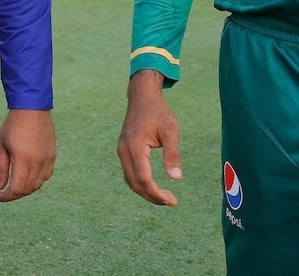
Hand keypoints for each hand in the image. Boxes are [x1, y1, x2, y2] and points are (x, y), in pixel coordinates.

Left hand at [0, 109, 55, 202]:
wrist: (32, 107)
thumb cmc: (13, 125)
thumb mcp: (1, 146)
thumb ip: (1, 168)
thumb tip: (0, 187)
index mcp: (23, 160)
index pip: (17, 189)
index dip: (7, 197)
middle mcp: (38, 161)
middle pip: (28, 189)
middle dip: (16, 194)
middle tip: (6, 191)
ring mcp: (48, 158)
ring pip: (39, 184)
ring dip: (27, 188)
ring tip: (17, 184)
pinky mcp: (53, 154)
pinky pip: (47, 174)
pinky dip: (38, 180)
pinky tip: (29, 175)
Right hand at [117, 69, 180, 205]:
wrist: (142, 97)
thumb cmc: (158, 112)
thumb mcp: (170, 130)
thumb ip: (172, 154)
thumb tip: (176, 178)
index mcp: (135, 147)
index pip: (143, 179)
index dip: (156, 194)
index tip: (172, 200)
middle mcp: (124, 151)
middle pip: (135, 184)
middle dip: (152, 196)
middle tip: (171, 201)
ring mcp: (122, 151)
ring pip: (130, 180)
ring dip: (146, 192)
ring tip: (164, 197)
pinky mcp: (124, 151)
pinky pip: (129, 173)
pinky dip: (140, 183)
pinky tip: (153, 186)